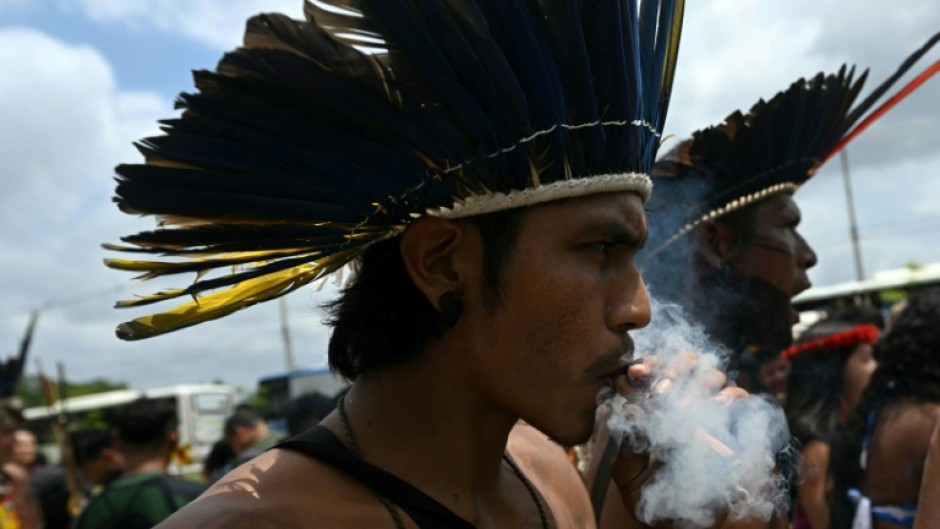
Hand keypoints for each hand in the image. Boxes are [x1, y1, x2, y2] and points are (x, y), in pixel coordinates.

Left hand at [606, 352, 747, 525]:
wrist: (679, 524)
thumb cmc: (649, 495)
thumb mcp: (628, 474)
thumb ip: (628, 445)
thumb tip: (629, 409)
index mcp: (653, 407)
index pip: (652, 371)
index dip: (646, 366)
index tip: (635, 374)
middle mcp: (684, 402)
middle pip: (686, 364)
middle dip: (674, 370)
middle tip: (662, 391)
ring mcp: (711, 412)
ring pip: (714, 375)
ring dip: (702, 382)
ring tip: (688, 405)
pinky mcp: (735, 428)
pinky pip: (740, 401)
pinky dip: (731, 399)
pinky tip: (718, 407)